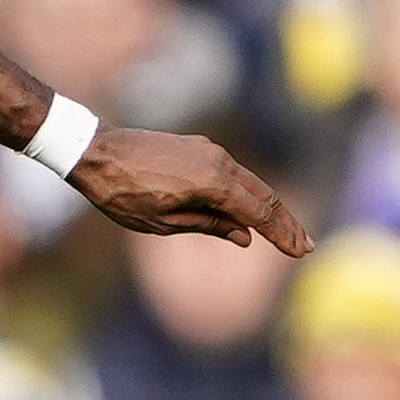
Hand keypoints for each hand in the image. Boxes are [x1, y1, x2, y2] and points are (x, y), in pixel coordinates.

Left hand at [69, 127, 316, 255]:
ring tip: (286, 230)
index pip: (259, 214)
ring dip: (270, 207)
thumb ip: (208, 226)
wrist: (93, 150)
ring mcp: (209, 150)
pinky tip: (252, 209)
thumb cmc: (121, 192)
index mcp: (213, 183)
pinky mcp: (198, 147)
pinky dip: (247, 193)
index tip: (300, 253)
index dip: (282, 235)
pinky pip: (232, 173)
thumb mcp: (162, 222)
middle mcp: (219, 161)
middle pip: (264, 196)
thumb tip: (245, 235)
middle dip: (286, 222)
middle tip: (306, 245)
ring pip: (250, 182)